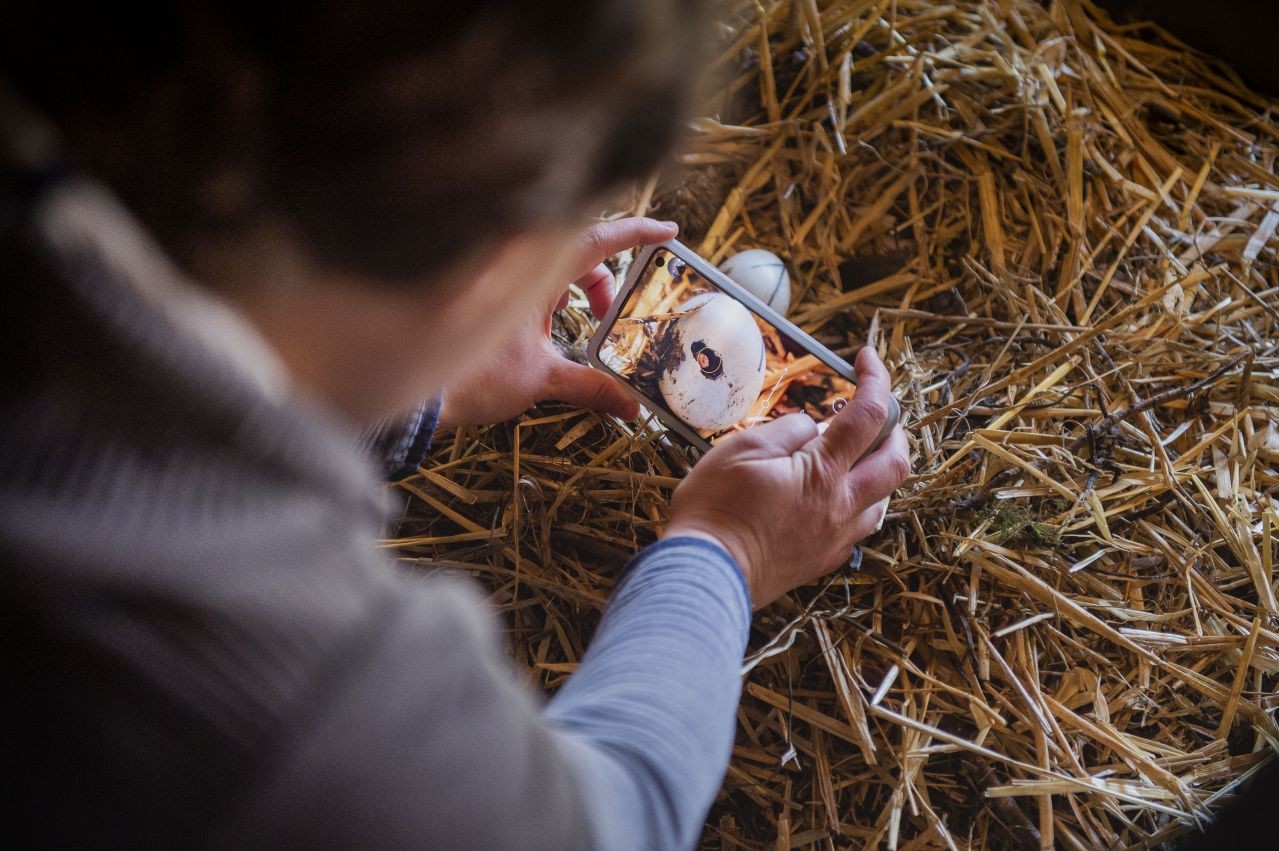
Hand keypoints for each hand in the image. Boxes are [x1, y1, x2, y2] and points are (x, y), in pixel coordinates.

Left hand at [438, 217, 677, 427]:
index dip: (636, 233)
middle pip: (578, 250)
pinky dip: (552, 292)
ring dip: (578, 287)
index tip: (668, 232)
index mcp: (534, 269)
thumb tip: (629, 405)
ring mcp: (498, 273)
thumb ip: (589, 386)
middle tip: (615, 316)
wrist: (417, 392)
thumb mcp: (540, 378)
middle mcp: (515, 260)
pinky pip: (531, 276)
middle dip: (605, 279)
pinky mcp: (484, 288)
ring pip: (553, 263)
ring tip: (588, 324)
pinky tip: (554, 324)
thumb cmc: (470, 377)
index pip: (596, 238)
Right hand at [663, 347, 910, 608]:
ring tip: (859, 457)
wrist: (707, 574)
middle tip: (877, 414)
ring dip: (880, 472)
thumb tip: (811, 428)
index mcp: (823, 472)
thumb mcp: (740, 449)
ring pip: (884, 500)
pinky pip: (858, 529)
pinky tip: (836, 499)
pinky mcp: (823, 561)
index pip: (867, 414)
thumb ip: (785, 431)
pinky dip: (859, 505)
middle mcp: (840, 506)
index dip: (876, 379)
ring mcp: (835, 537)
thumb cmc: (715, 510)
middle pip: (895, 462)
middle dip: (895, 431)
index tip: (869, 358)